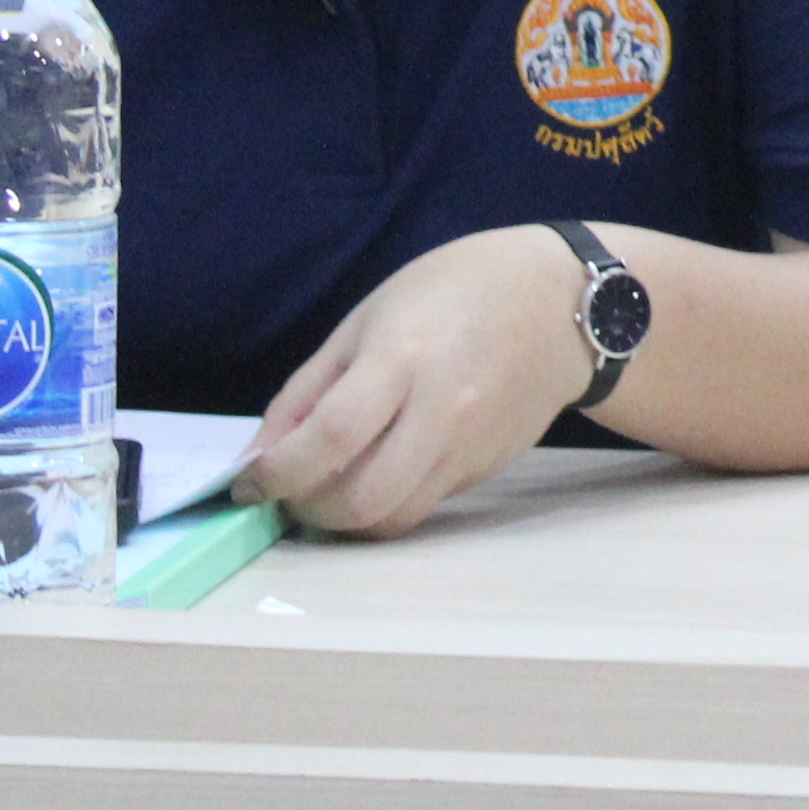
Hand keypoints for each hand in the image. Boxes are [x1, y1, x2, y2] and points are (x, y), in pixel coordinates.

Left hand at [238, 225, 600, 538]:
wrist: (561, 300)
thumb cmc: (456, 290)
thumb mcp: (369, 317)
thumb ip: (310, 389)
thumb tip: (261, 456)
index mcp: (404, 357)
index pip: (330, 438)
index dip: (277, 472)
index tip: (248, 483)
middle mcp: (443, 410)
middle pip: (362, 499)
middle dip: (308, 510)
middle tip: (288, 492)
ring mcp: (471, 446)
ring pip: (394, 518)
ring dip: (345, 519)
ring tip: (326, 488)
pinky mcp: (487, 467)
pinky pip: (423, 502)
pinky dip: (386, 500)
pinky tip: (377, 467)